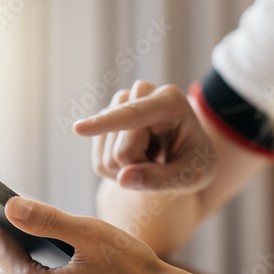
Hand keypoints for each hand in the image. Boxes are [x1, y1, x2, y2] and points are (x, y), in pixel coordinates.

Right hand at [75, 80, 216, 193]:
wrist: (186, 154)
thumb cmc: (195, 163)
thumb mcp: (191, 176)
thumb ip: (161, 179)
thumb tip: (123, 179)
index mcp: (171, 101)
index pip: (133, 116)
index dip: (106, 123)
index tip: (79, 129)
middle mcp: (142, 94)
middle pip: (122, 149)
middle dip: (139, 167)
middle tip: (163, 163)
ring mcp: (120, 105)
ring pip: (108, 155)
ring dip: (128, 169)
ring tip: (152, 158)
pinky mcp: (105, 121)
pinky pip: (100, 160)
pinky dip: (117, 171)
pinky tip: (137, 158)